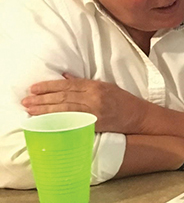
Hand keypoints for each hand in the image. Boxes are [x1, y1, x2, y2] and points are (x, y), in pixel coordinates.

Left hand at [23, 73, 148, 134]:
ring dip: (46, 110)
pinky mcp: (96, 124)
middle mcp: (94, 98)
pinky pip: (73, 122)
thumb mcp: (105, 85)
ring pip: (65, 109)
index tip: (33, 89)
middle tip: (26, 101)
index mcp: (95, 86)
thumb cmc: (122, 100)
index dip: (48, 87)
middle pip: (63, 97)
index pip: (67, 85)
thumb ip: (84, 83)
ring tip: (31, 111)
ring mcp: (95, 112)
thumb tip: (65, 78)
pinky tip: (47, 121)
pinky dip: (59, 121)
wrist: (139, 116)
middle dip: (42, 99)